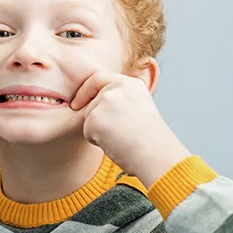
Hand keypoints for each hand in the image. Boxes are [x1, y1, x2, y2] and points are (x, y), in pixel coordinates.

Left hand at [70, 72, 189, 186]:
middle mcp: (116, 88)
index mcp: (129, 83)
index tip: (76, 102)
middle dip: (96, 119)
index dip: (85, 90)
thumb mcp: (138, 107)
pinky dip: (97, 141)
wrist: (155, 153)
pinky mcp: (95, 118)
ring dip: (99, 131)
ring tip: (121, 137)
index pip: (97, 79)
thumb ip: (119, 100)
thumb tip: (95, 103)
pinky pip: (87, 132)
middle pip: (91, 102)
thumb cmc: (150, 138)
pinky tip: (115, 143)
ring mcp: (105, 101)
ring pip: (88, 118)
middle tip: (116, 133)